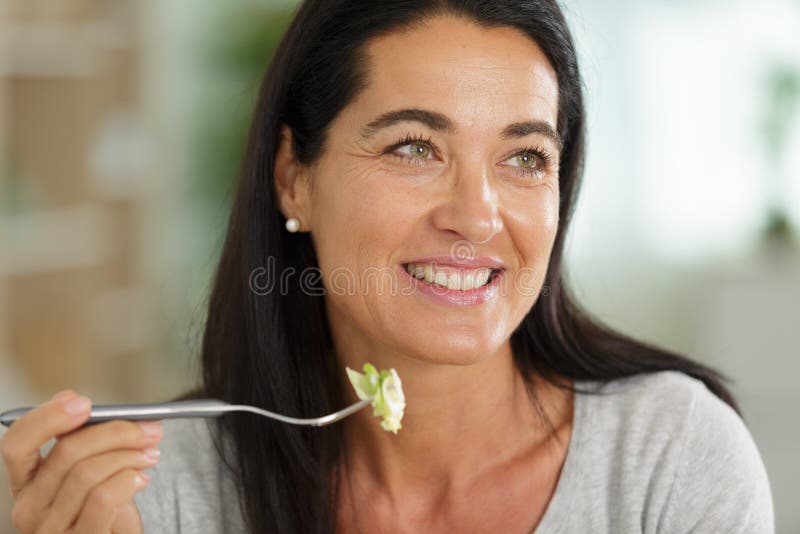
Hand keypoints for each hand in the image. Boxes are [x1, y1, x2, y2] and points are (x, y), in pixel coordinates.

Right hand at [0, 390, 162, 532]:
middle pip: (67, 451)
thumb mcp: (93, 475)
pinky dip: (128, 480)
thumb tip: (78, 402)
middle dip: (116, 431)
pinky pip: (102, 498)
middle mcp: (30, 508)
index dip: (47, 417)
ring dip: (129, 455)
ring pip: (87, 472)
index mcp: (28, 484)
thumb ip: (83, 443)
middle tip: (149, 428)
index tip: (83, 402)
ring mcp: (50, 529)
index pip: (17, 444)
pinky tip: (140, 479)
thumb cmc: (107, 514)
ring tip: (150, 455)